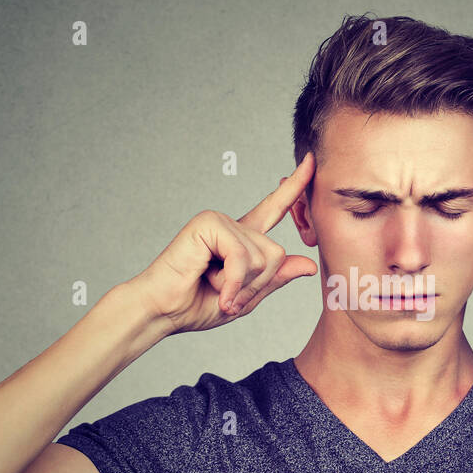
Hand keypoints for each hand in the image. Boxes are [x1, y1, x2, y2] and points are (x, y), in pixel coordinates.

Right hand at [127, 153, 318, 333]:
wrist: (161, 311)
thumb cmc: (196, 305)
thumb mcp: (247, 298)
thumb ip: (276, 279)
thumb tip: (310, 265)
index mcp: (242, 239)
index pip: (275, 208)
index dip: (295, 187)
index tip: (311, 161)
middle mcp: (233, 225)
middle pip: (276, 253)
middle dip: (256, 284)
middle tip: (225, 294)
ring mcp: (219, 221)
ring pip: (262, 257)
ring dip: (241, 284)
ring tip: (213, 286)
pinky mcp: (208, 223)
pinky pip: (242, 256)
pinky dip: (231, 280)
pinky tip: (211, 284)